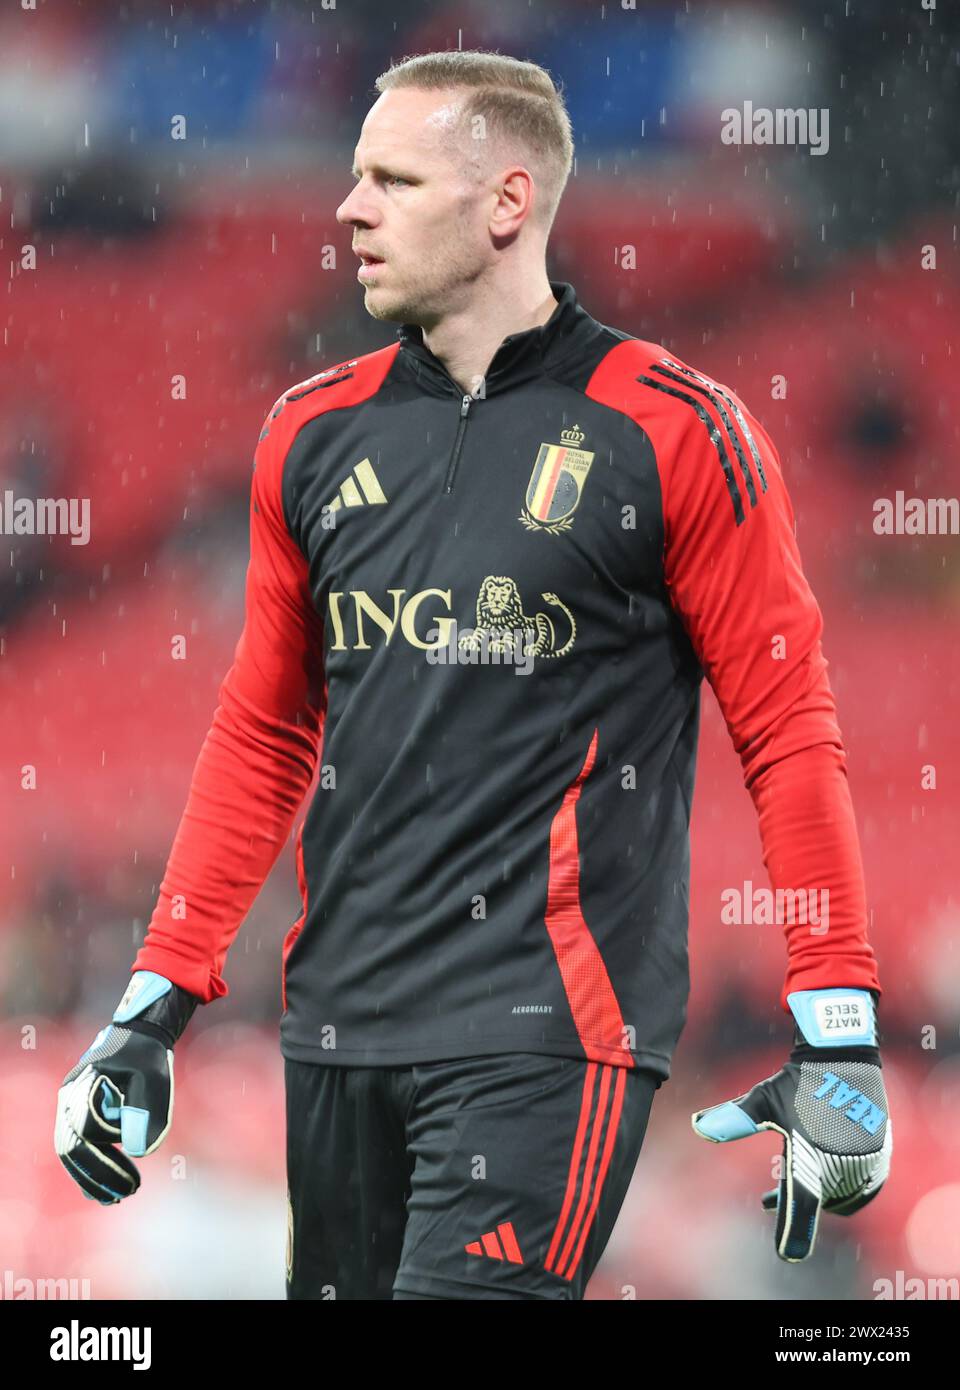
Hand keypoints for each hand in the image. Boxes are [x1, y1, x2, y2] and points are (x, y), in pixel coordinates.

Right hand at [55, 972, 197, 1203]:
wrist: (139, 1034)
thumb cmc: (147, 1054)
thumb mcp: (152, 1078)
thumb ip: (143, 1112)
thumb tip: (137, 1153)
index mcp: (83, 1086)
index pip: (89, 1131)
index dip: (110, 1157)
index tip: (136, 1175)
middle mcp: (69, 1097)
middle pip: (71, 1147)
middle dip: (96, 1175)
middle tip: (125, 1194)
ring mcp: (69, 1105)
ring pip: (69, 1150)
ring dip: (89, 1177)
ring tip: (114, 1198)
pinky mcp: (77, 1112)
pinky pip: (75, 1144)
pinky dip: (87, 1167)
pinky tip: (104, 1188)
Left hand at [691, 988, 890, 1261]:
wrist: (842, 1054)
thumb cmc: (799, 1079)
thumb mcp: (763, 1100)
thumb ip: (733, 1119)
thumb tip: (698, 1127)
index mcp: (813, 1159)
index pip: (802, 1208)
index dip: (793, 1233)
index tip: (786, 1253)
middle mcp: (843, 1167)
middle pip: (819, 1203)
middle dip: (795, 1202)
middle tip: (770, 1191)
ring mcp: (866, 1162)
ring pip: (843, 1198)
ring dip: (819, 1195)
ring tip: (793, 1179)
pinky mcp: (880, 1155)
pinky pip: (864, 1186)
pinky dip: (844, 1186)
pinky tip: (824, 1169)